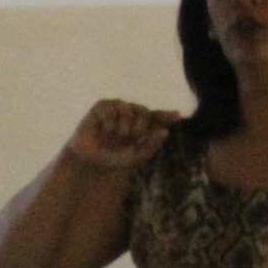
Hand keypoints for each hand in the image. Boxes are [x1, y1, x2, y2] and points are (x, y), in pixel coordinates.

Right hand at [64, 99, 178, 172]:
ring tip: (114, 138)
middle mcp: (132, 113)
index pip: (157, 117)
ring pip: (129, 110)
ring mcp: (118, 107)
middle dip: (138, 129)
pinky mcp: (103, 106)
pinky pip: (112, 110)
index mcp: (143, 124)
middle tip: (128, 140)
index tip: (177, 116)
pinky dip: (109, 123)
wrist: (90, 161)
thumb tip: (164, 131)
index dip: (166, 116)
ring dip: (122, 128)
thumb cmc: (113, 158)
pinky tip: (104, 130)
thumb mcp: (135, 157)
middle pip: (145, 113)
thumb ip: (151, 145)